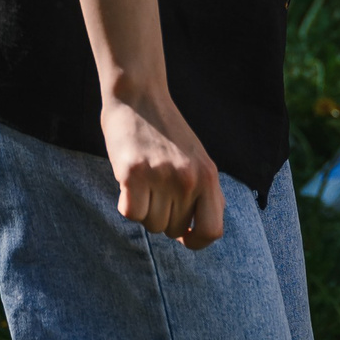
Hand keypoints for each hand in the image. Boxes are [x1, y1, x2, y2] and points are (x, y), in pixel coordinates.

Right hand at [98, 82, 224, 250]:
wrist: (140, 98)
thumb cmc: (166, 134)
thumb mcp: (197, 160)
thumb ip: (204, 192)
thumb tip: (202, 233)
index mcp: (209, 176)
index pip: (213, 231)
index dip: (196, 241)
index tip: (184, 236)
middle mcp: (190, 179)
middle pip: (174, 230)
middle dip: (163, 217)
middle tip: (156, 189)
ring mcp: (163, 177)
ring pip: (151, 224)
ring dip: (144, 209)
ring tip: (144, 181)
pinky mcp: (134, 174)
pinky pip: (130, 214)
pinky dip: (126, 204)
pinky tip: (128, 182)